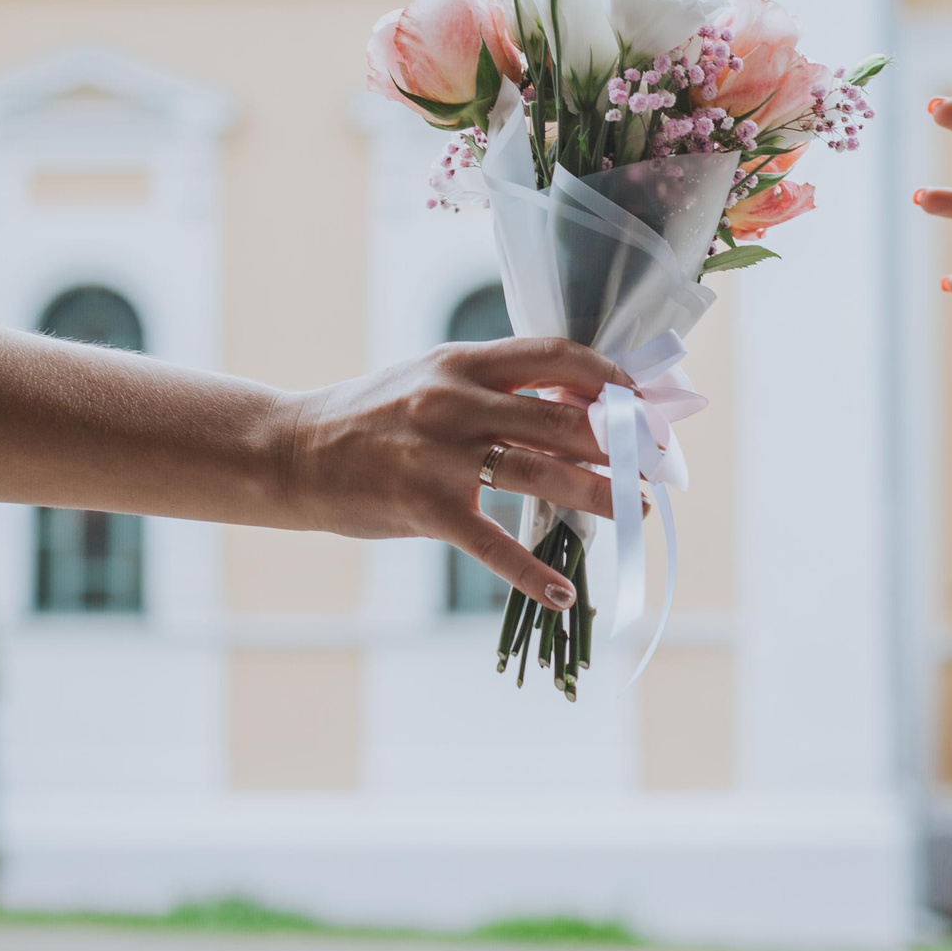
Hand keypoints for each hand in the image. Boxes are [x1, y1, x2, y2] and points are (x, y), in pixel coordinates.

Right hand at [283, 337, 628, 607]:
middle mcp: (457, 401)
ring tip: (636, 511)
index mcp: (465, 362)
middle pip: (565, 417)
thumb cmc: (374, 417)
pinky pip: (492, 545)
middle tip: (659, 463)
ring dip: (601, 495)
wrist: (293, 451)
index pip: (559, 355)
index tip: (647, 399)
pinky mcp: (423, 508)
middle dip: (624, 443)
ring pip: (543, 474)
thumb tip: (579, 404)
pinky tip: (564, 595)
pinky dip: (533, 574)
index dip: (613, 376)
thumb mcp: (433, 378)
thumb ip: (497, 387)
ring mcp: (440, 456)